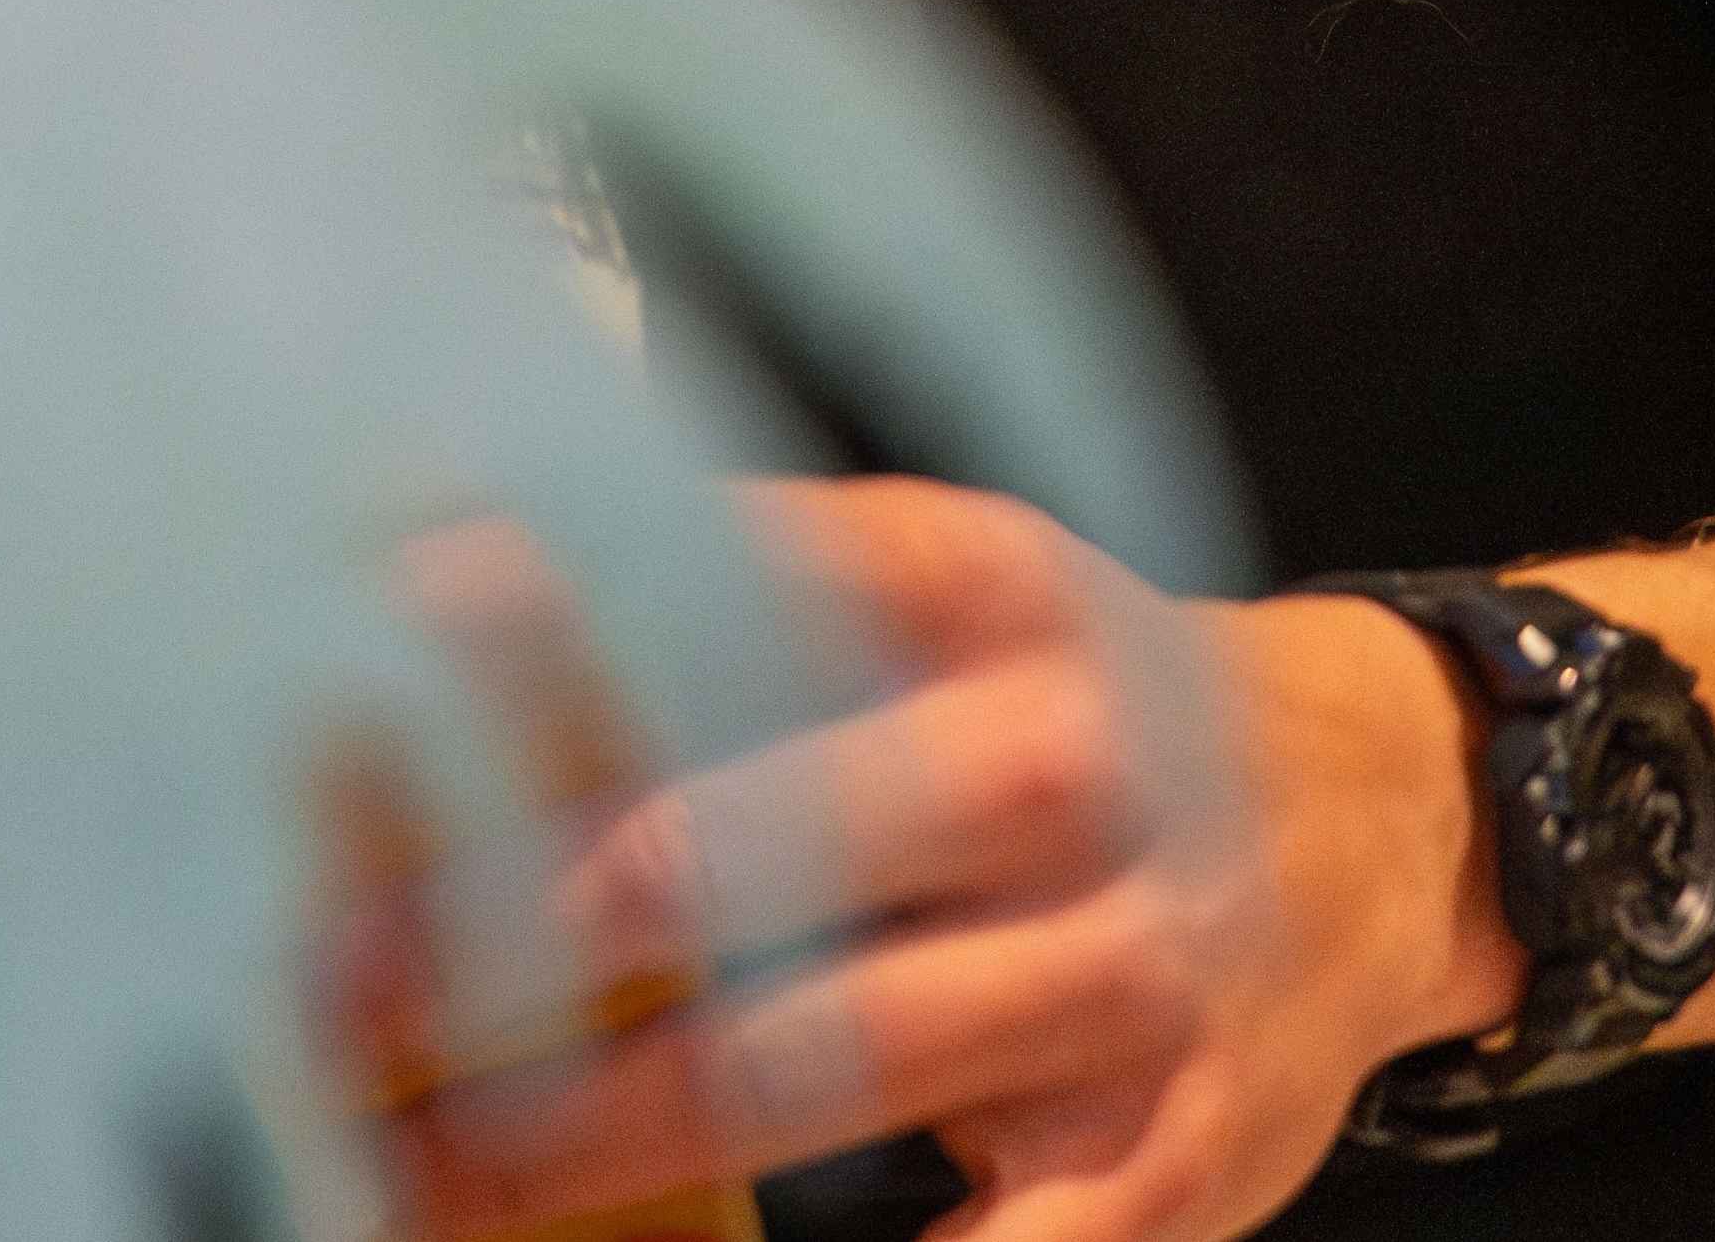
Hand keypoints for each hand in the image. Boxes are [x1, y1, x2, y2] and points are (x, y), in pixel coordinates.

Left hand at [388, 483, 1516, 1241]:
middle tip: (334, 992)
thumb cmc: (1080, 700)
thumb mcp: (949, 583)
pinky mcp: (1164, 1161)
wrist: (1386, 821)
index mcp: (984, 590)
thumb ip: (736, 569)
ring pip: (824, 1058)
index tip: (329, 703)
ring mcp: (1124, 971)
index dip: (525, 650)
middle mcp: (1063, 764)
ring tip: (424, 1166)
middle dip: (512, 934)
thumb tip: (430, 547)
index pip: (723, 591)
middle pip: (744, 850)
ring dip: (599, 1124)